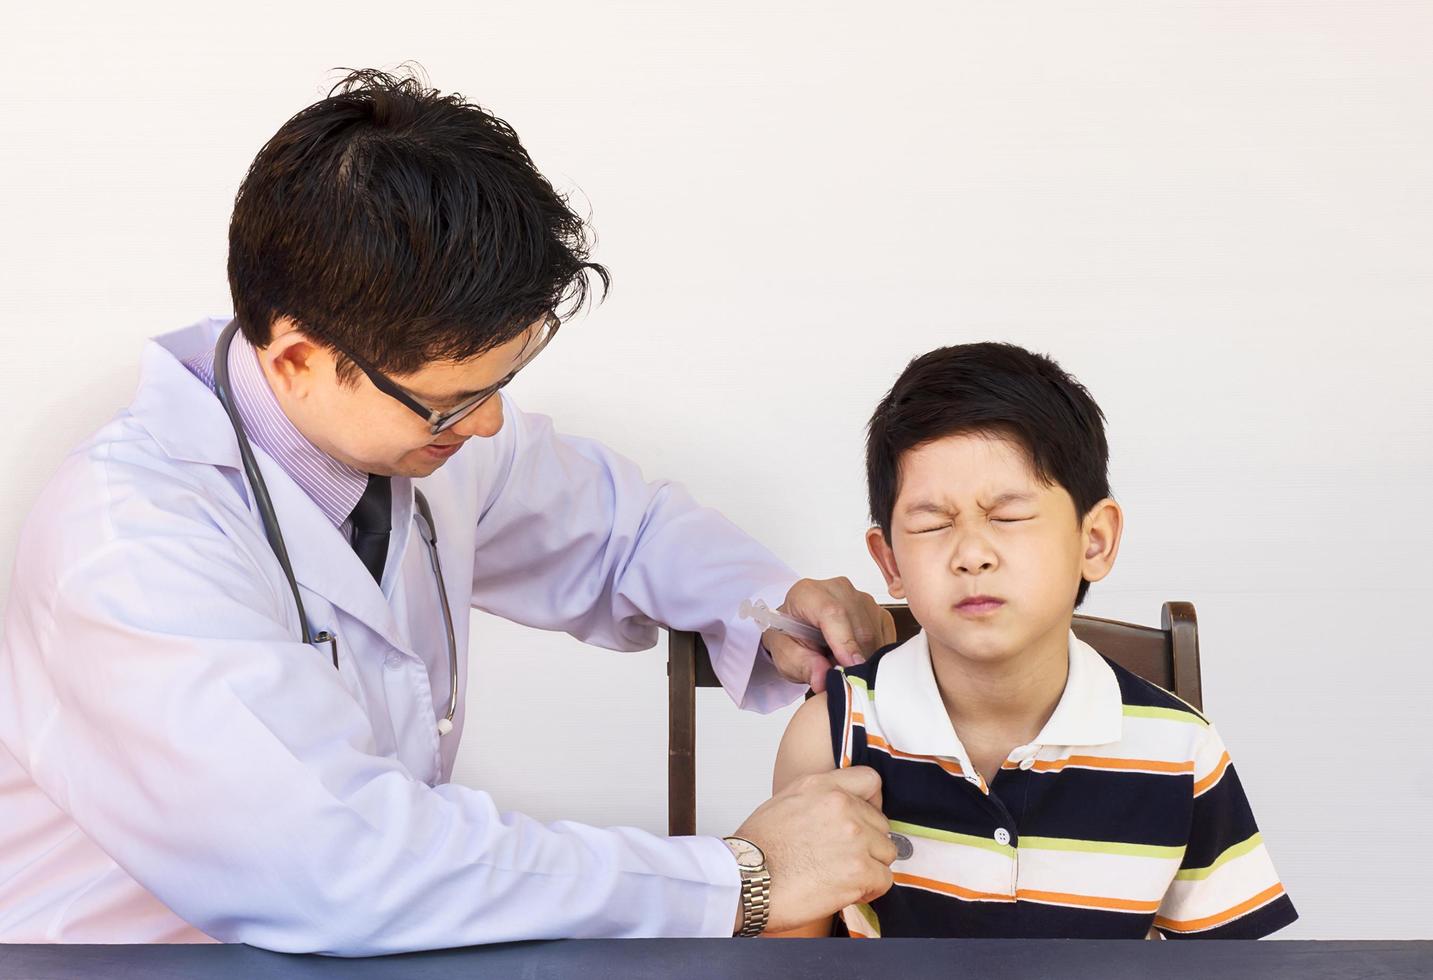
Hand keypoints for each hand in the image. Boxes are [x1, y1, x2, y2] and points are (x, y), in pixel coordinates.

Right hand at [730, 767, 895, 933]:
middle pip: (881, 823)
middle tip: (843, 858)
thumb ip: (819, 798)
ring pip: (886, 852)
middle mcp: (842, 806)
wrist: (744, 881)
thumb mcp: (785, 801)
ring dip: (870, 866)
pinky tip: (846, 890)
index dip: (871, 803)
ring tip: (842, 875)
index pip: (871, 781)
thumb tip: (839, 810)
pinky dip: (869, 889)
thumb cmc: (756, 849)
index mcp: (823, 786)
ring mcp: (854, 838)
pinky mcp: (859, 871)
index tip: (864, 819)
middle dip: (867, 842)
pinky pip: (884, 879)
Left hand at [764, 578, 895, 692]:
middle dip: (854, 659)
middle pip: (859, 627)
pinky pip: (885, 638)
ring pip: (875, 635)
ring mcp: (862, 599)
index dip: (844, 642)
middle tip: (841, 679)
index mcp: (808, 594)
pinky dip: (874, 656)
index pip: (832, 612)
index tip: (850, 667)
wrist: (800, 631)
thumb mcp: (785, 656)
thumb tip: (823, 679)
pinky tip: (857, 660)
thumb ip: (802, 665)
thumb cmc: (791, 639)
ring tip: (843, 667)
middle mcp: (839, 589)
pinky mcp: (878, 612)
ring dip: (864, 659)